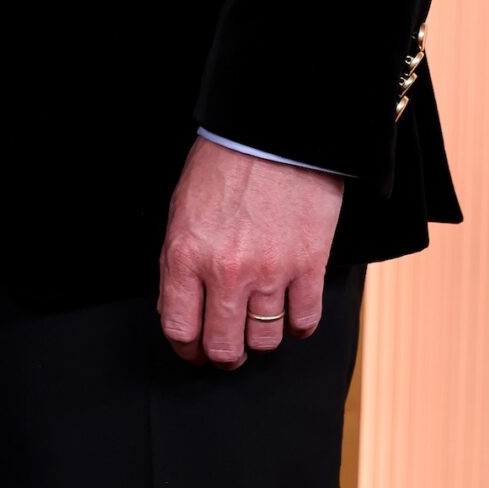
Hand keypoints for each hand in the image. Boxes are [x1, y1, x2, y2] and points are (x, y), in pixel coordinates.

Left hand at [157, 137, 343, 370]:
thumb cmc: (225, 162)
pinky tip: (291, 315)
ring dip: (261, 340)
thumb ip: (180, 261)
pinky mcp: (308, 266)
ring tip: (260, 326)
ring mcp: (269, 272)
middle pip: (224, 347)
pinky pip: (304, 322)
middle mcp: (225, 271)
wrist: (273, 132)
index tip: (194, 351)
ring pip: (265, 341)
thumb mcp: (183, 209)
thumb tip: (182, 305)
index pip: (180, 329)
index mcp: (186, 254)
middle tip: (229, 349)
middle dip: (224, 356)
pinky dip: (297, 327)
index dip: (187, 350)